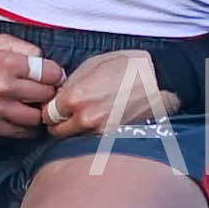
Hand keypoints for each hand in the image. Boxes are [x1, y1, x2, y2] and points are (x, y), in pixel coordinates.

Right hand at [0, 34, 64, 137]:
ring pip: (38, 117)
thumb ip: (21, 46)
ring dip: (41, 112)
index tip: (53, 76)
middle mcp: (5, 87)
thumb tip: (43, 58)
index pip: (51, 72)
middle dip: (51, 93)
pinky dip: (30, 128)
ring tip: (37, 107)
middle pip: (47, 95)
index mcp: (7, 63)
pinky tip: (26, 119)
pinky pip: (23, 132)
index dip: (56, 74)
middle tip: (47, 92)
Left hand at [40, 49, 177, 138]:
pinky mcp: (114, 141)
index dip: (51, 110)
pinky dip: (93, 136)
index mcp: (74, 97)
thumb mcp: (93, 65)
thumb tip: (58, 96)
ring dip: (77, 132)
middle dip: (60, 123)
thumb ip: (70, 84)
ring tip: (90, 117)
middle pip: (57, 132)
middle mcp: (84, 119)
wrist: (161, 80)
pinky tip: (103, 123)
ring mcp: (100, 133)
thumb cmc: (129, 67)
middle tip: (70, 115)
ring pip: (74, 139)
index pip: (47, 115)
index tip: (57, 107)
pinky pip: (93, 142)